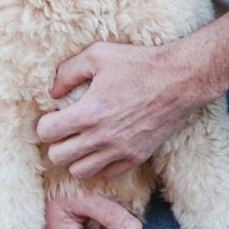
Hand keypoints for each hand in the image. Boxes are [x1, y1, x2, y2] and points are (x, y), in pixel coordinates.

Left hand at [36, 38, 197, 181]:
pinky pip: (106, 174)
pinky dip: (100, 164)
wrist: (181, 79)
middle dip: (57, 143)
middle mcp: (102, 137)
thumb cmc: (140, 63)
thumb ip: (68, 72)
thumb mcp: (99, 55)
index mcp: (89, 112)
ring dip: (76, 157)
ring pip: (79, 171)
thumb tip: (52, 92)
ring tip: (83, 142)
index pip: (46, 133)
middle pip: (57, 157)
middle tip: (67, 130)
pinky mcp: (137, 157)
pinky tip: (104, 147)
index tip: (56, 116)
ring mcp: (120, 150)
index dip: (46, 123)